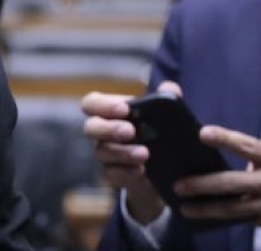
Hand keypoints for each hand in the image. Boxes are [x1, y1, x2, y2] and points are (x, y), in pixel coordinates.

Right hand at [80, 82, 182, 222]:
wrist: (164, 168)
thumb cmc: (157, 132)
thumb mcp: (164, 115)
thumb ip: (167, 99)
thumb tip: (170, 88)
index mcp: (109, 111)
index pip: (92, 103)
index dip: (104, 105)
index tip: (125, 109)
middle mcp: (101, 131)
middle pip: (91, 127)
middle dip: (109, 128)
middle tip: (130, 131)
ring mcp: (104, 153)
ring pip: (102, 151)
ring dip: (122, 152)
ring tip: (144, 154)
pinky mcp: (112, 173)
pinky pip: (111, 173)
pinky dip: (126, 173)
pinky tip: (141, 172)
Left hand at [175, 125, 260, 228]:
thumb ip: (252, 154)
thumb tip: (208, 149)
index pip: (246, 146)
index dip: (225, 139)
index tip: (202, 133)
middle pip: (231, 182)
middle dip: (202, 185)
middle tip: (178, 186)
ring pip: (233, 208)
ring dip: (206, 209)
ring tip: (184, 208)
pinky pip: (240, 219)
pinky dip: (220, 219)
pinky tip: (203, 218)